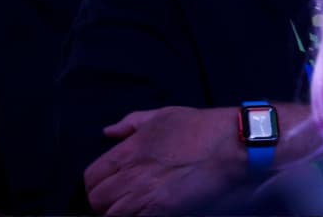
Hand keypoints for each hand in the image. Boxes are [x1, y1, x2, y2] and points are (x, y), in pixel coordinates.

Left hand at [85, 106, 240, 215]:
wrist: (232, 145)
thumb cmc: (201, 127)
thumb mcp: (164, 115)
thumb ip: (131, 123)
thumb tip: (108, 132)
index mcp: (127, 151)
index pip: (91, 177)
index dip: (98, 183)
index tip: (111, 184)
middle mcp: (129, 175)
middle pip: (96, 200)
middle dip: (105, 200)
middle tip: (122, 198)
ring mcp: (143, 195)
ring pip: (110, 214)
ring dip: (119, 212)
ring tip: (135, 207)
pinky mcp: (159, 210)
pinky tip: (148, 211)